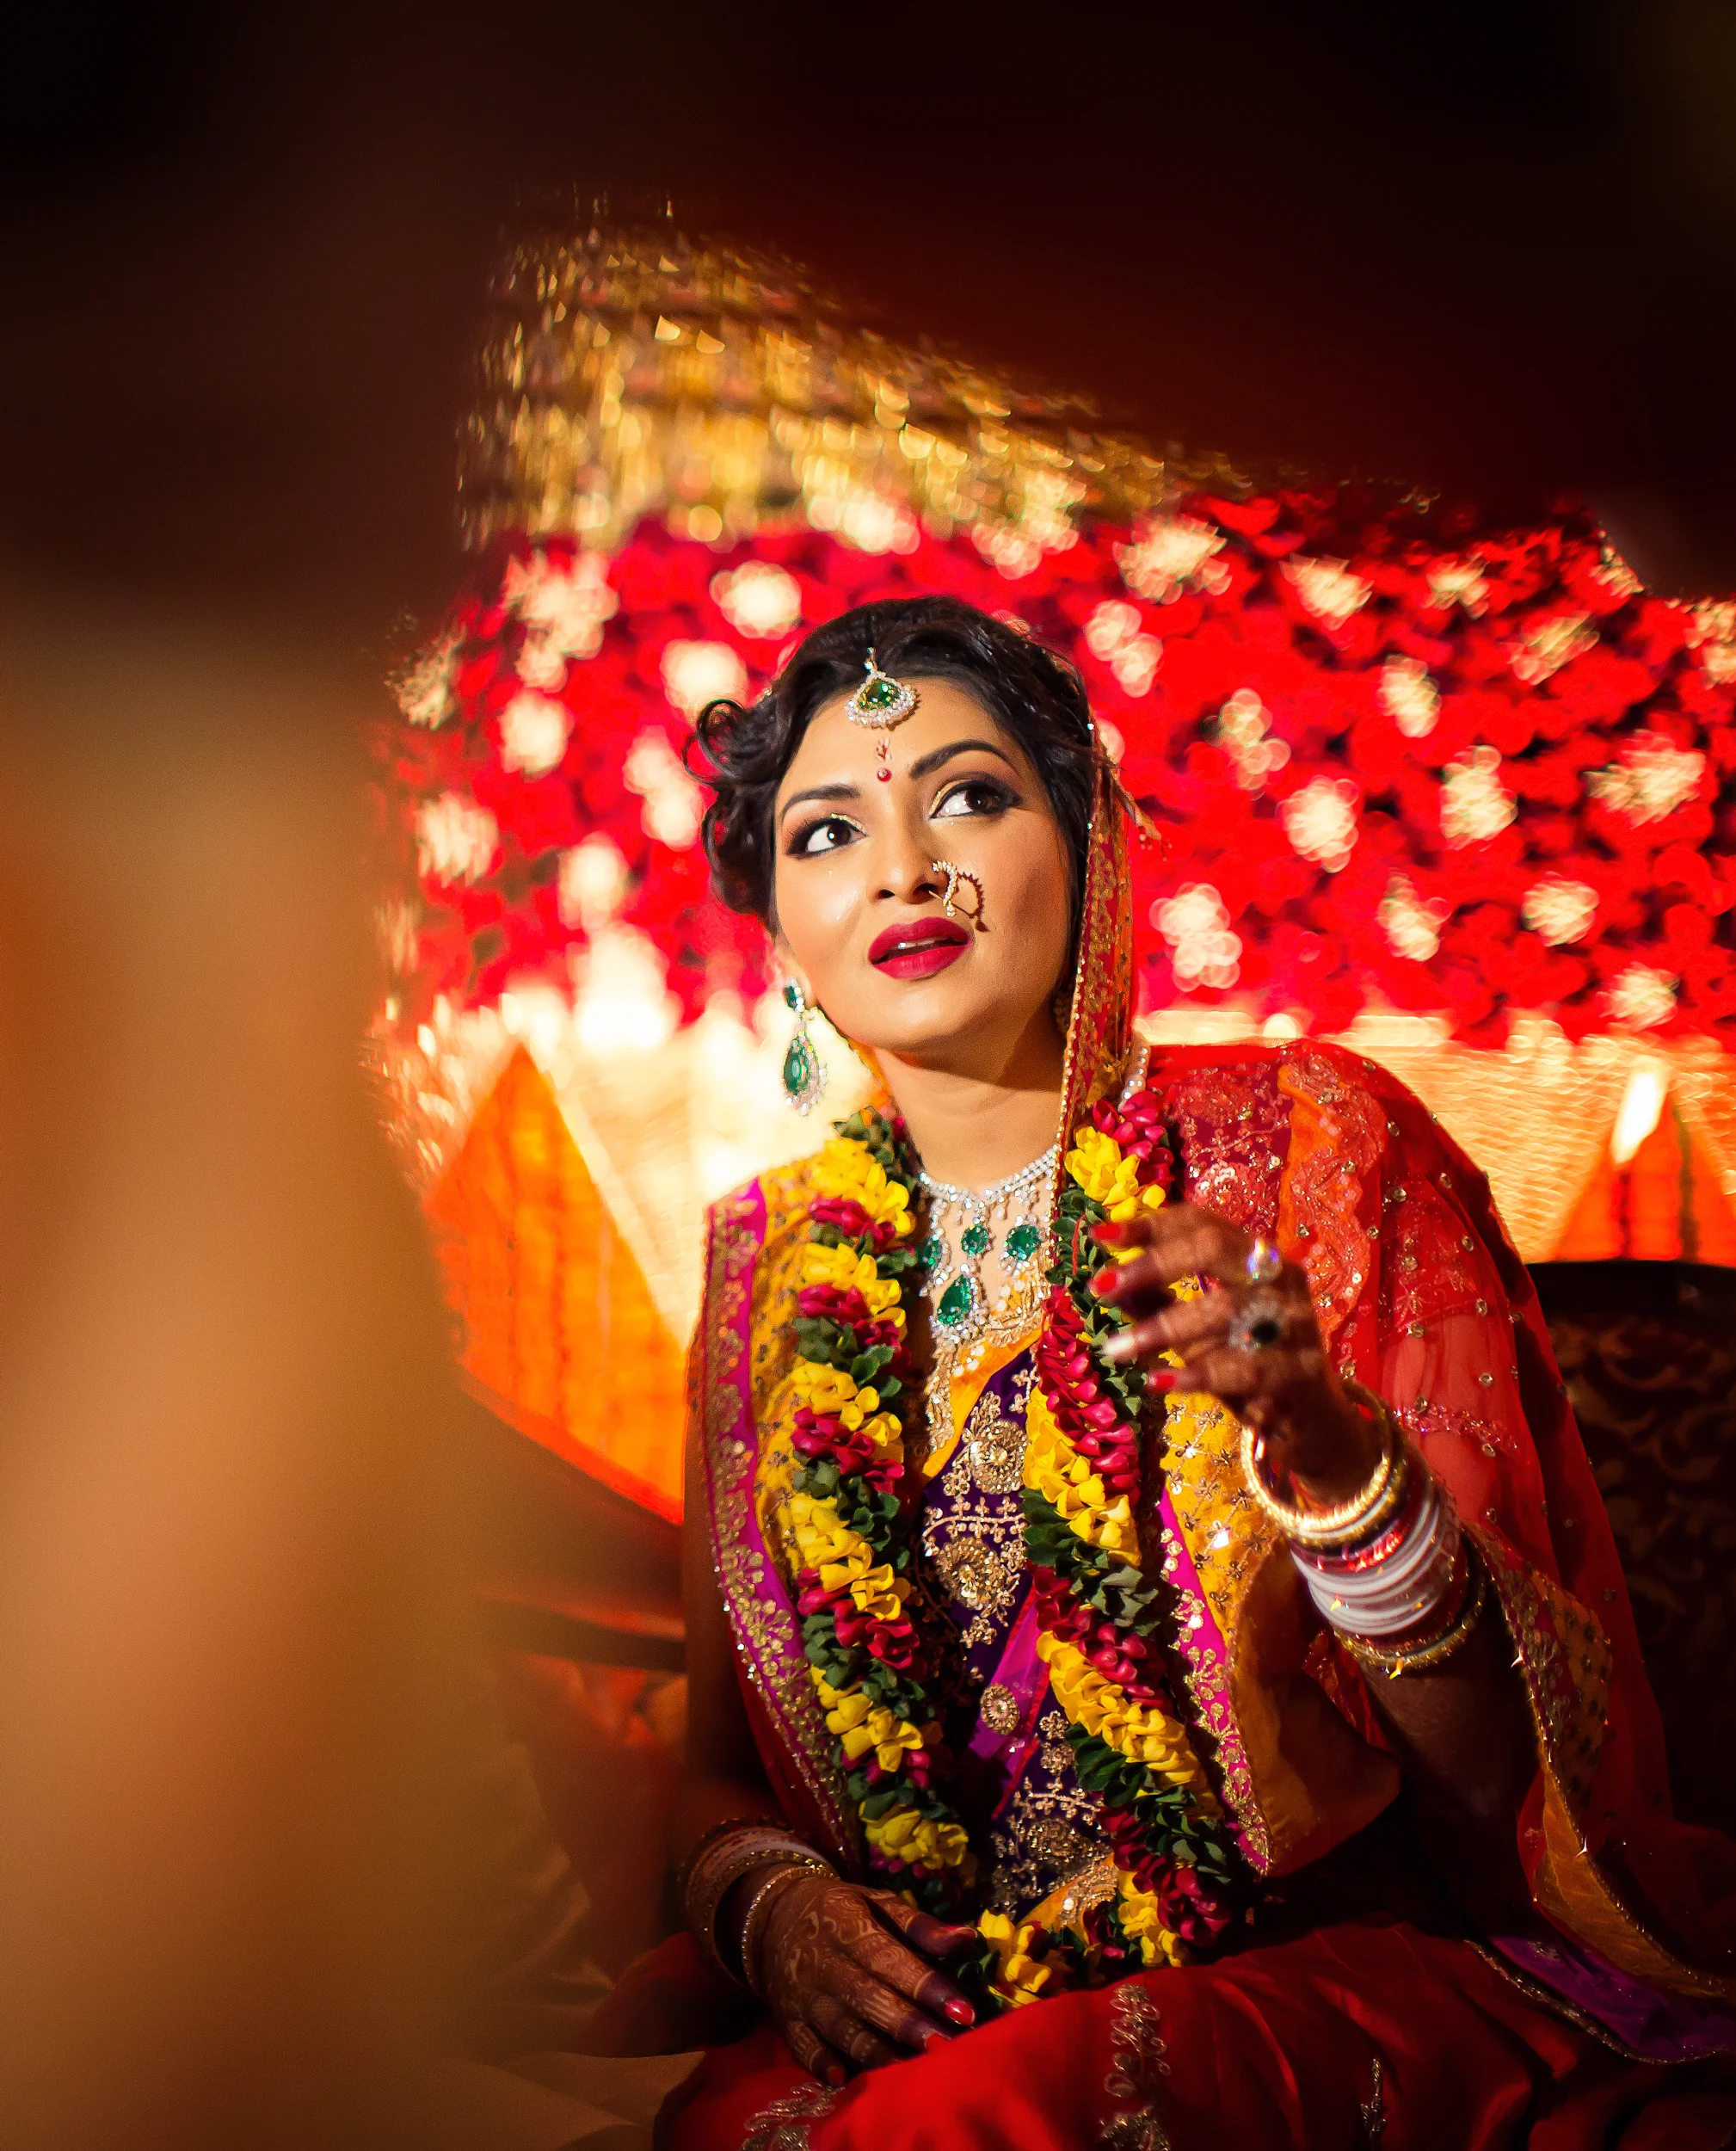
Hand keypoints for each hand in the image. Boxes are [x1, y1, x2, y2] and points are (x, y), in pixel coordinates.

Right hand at [750, 1872, 976, 2081]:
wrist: (775, 1917)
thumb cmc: (843, 1913)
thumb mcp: (878, 1903)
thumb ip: (921, 1925)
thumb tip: (968, 1939)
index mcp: (848, 1926)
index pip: (890, 1958)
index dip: (926, 1985)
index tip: (964, 2011)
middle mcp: (823, 1962)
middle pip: (868, 1998)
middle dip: (909, 2025)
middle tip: (948, 2048)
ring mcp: (802, 1996)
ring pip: (841, 2029)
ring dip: (877, 2054)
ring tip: (914, 2075)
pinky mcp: (787, 2022)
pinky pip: (804, 2049)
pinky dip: (822, 2066)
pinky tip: (845, 2081)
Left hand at [1090, 1204, 1379, 1501]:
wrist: (1310, 1423)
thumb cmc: (1244, 1364)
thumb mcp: (1193, 1329)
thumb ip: (1156, 1301)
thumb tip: (1106, 1280)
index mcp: (1257, 1256)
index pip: (1203, 1223)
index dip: (1151, 1225)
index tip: (1101, 1235)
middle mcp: (1281, 1277)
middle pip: (1214, 1248)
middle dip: (1152, 1264)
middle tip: (1101, 1286)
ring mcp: (1297, 1321)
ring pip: (1225, 1309)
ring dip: (1162, 1328)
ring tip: (1115, 1348)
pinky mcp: (1301, 1370)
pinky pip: (1243, 1368)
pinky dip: (1196, 1374)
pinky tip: (1158, 1382)